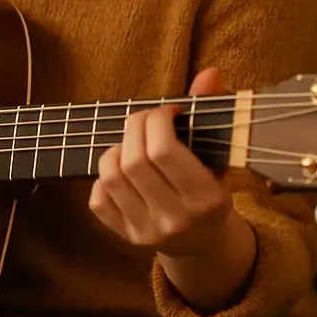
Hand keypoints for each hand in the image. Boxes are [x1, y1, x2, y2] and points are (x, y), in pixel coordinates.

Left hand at [89, 67, 233, 254]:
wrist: (204, 244)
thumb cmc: (211, 188)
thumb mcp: (218, 155)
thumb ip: (210, 111)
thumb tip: (209, 72)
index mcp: (206, 199)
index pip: (165, 151)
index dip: (158, 120)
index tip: (167, 111)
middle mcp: (175, 219)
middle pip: (135, 161)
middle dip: (136, 126)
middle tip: (146, 119)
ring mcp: (147, 231)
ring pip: (111, 176)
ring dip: (116, 149)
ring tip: (132, 144)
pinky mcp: (125, 237)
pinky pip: (98, 199)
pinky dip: (104, 178)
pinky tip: (122, 171)